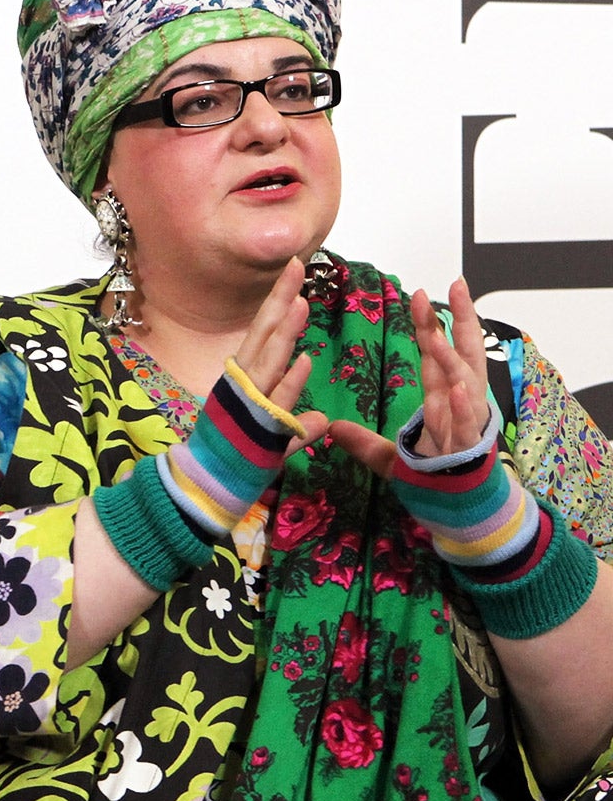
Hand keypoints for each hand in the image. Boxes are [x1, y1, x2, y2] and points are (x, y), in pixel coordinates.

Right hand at [234, 257, 329, 451]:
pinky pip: (275, 403)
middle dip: (279, 302)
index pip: (262, 336)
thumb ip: (294, 428)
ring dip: (284, 334)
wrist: (200, 490)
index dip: (277, 306)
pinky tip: (305, 361)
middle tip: (296, 267)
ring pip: (268, 362)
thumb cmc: (230, 462)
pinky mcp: (251, 427)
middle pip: (262, 336)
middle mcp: (240, 386)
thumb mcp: (268, 440)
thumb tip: (323, 421)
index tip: (293, 276)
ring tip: (302, 303)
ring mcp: (244, 405)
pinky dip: (289, 384)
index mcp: (241, 382)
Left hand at [328, 278, 490, 477]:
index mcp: (442, 401)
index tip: (419, 293)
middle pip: (460, 355)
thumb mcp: (390, 459)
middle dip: (458, 321)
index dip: (430, 324)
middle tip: (453, 286)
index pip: (436, 354)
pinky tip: (455, 389)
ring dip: (452, 357)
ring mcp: (467, 425)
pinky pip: (466, 425)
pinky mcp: (469, 449)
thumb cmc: (432, 481)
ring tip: (437, 333)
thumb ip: (363, 442)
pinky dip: (462, 407)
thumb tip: (332, 429)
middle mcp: (459, 406)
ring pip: (464, 383)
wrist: (462, 514)